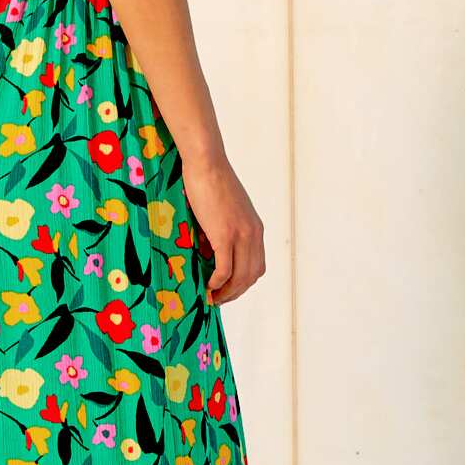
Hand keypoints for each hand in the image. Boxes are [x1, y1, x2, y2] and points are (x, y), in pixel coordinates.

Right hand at [182, 150, 265, 304]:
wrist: (207, 164)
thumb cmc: (210, 182)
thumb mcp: (225, 210)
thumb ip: (223, 230)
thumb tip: (207, 250)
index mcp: (255, 229)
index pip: (257, 266)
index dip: (243, 283)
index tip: (228, 290)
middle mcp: (253, 234)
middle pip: (251, 276)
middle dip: (235, 292)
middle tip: (218, 299)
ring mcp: (240, 235)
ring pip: (240, 277)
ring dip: (227, 292)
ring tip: (212, 297)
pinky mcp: (225, 235)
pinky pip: (225, 269)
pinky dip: (217, 282)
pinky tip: (208, 285)